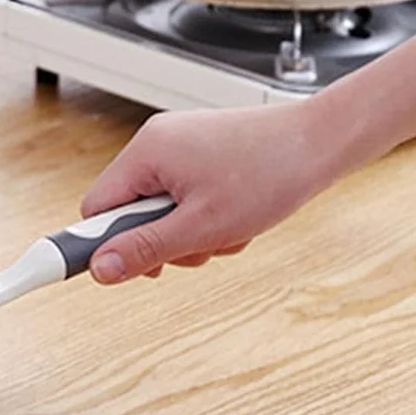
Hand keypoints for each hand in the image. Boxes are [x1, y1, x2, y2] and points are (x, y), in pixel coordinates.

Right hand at [80, 101, 331, 283]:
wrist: (319, 143)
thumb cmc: (269, 173)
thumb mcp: (202, 227)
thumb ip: (146, 250)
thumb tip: (101, 270)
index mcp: (146, 153)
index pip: (96, 210)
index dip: (103, 245)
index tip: (106, 271)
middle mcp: (157, 144)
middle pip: (131, 215)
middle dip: (165, 242)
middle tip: (201, 244)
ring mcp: (181, 148)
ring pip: (164, 214)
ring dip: (193, 235)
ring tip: (229, 228)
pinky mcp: (202, 156)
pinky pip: (188, 201)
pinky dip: (209, 220)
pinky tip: (239, 217)